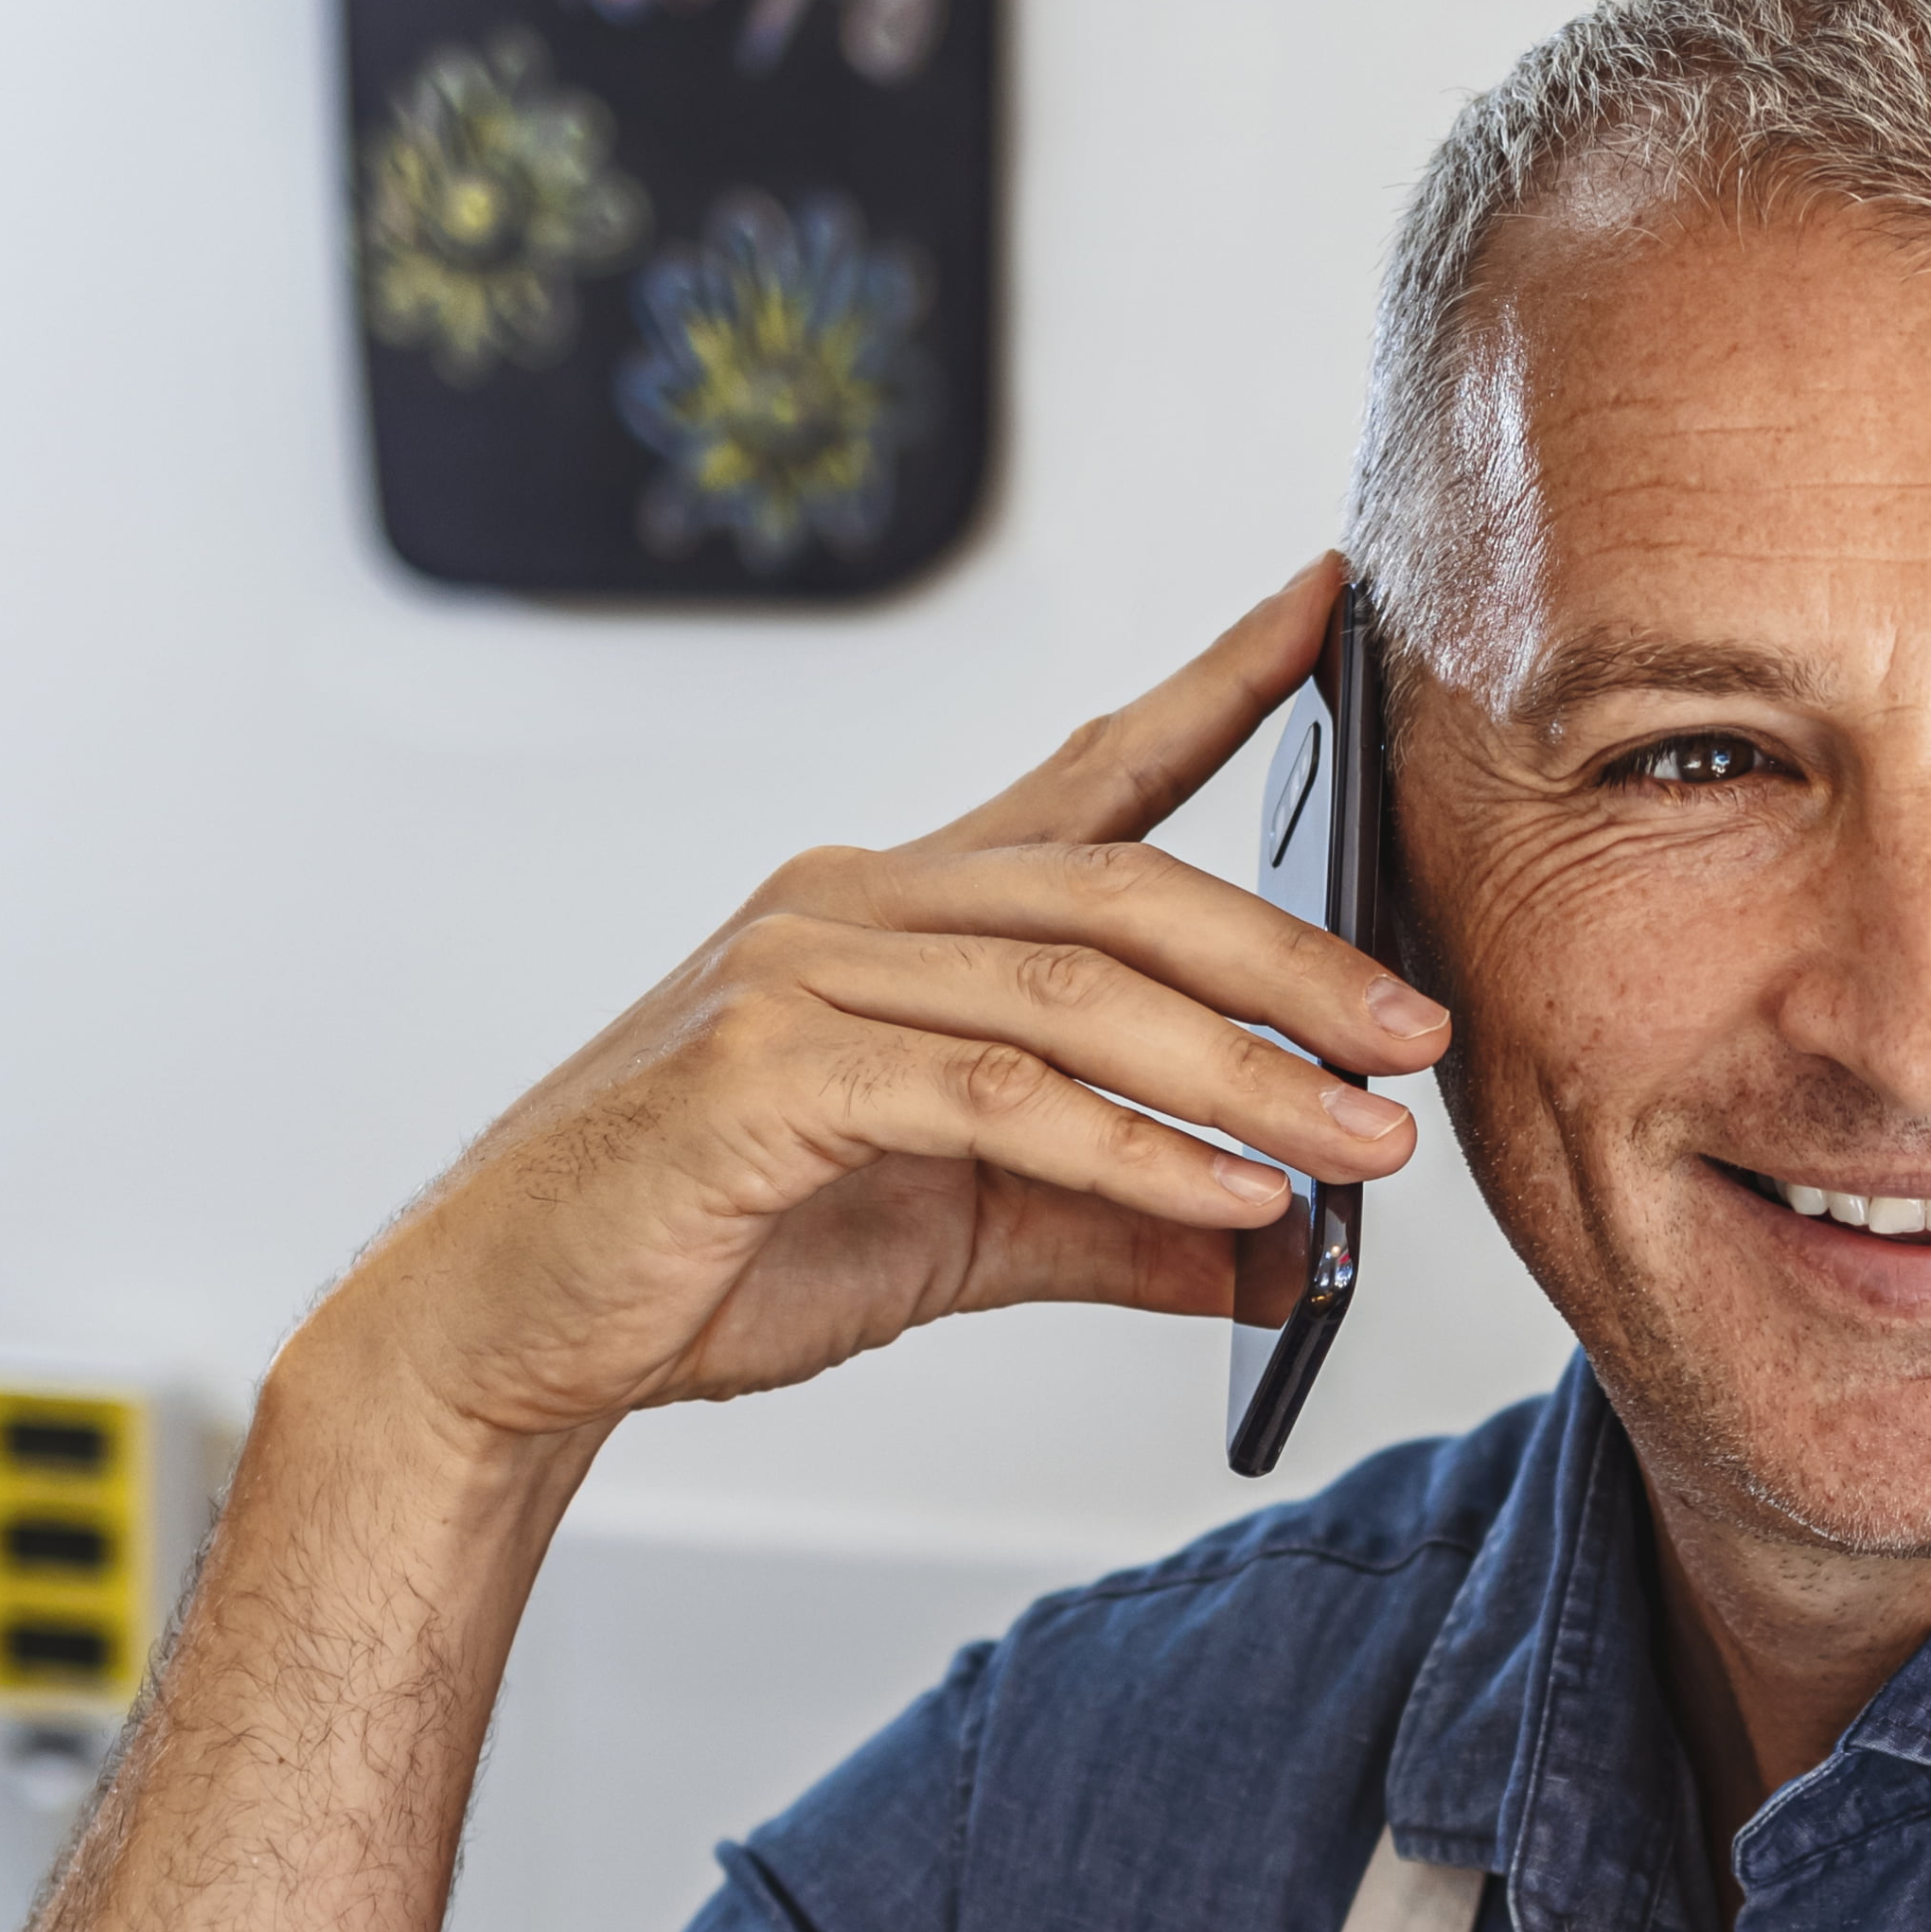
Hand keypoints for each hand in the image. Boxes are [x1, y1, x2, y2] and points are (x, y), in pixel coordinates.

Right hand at [302, 558, 1450, 1459]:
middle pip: (1122, 891)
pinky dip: (1134, 1153)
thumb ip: (1117, 1222)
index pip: (1091, 769)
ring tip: (1366, 1146)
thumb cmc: (713, 1250)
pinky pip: (995, 1098)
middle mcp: (850, 902)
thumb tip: (1283, 1254)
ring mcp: (800, 975)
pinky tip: (1232, 1201)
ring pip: (1077, 996)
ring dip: (1245, 1077)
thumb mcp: (962, 1230)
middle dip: (1293, 958)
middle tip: (1422, 1029)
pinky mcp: (765, 1074)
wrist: (507, 1329)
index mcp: (897, 906)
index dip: (1218, 683)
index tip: (1334, 603)